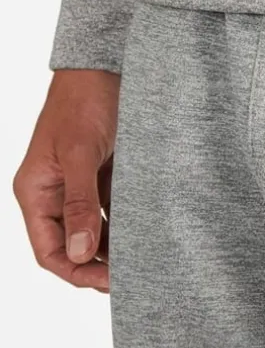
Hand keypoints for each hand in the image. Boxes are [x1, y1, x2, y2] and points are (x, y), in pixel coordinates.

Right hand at [13, 70, 119, 291]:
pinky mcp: (103, 170)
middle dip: (96, 264)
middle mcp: (54, 191)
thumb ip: (80, 201)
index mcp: (36, 191)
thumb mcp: (80, 153)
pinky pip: (111, 205)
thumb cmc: (84, 101)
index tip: (105, 283)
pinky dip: (125, 220)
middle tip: (131, 276)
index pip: (48, 249)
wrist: (104, 65)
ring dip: (112, 245)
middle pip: (71, 243)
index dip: (74, 270)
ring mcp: (79, 182)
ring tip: (141, 259)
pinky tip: (145, 231)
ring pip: (93, 227)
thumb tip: (79, 251)